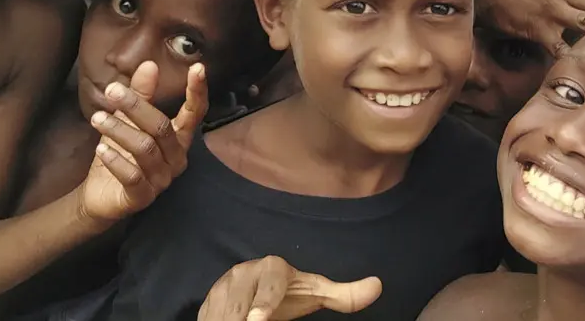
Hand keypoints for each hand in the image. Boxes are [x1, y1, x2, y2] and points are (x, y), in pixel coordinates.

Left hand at [77, 61, 207, 222]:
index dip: (197, 92)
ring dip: (119, 130)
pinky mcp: (143, 196)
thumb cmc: (121, 153)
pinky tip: (101, 149)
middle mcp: (176, 159)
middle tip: (112, 90)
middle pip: (162, 127)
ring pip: (145, 148)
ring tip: (97, 118)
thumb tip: (149, 65)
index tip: (198, 67)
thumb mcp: (128, 120)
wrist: (99, 195)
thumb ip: (141, 95)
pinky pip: (133, 176)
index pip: (194, 113)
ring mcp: (161, 180)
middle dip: (136, 106)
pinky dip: (116, 160)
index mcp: (178, 138)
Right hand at [198, 256, 381, 320]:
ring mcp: (222, 289)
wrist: (253, 292)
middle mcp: (245, 274)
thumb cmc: (288, 293)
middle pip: (239, 303)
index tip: (258, 320)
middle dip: (239, 319)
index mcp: (272, 269)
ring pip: (220, 313)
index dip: (264, 303)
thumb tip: (378, 285)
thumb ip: (343, 295)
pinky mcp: (206, 303)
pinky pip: (206, 317)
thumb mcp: (314, 293)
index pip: (270, 284)